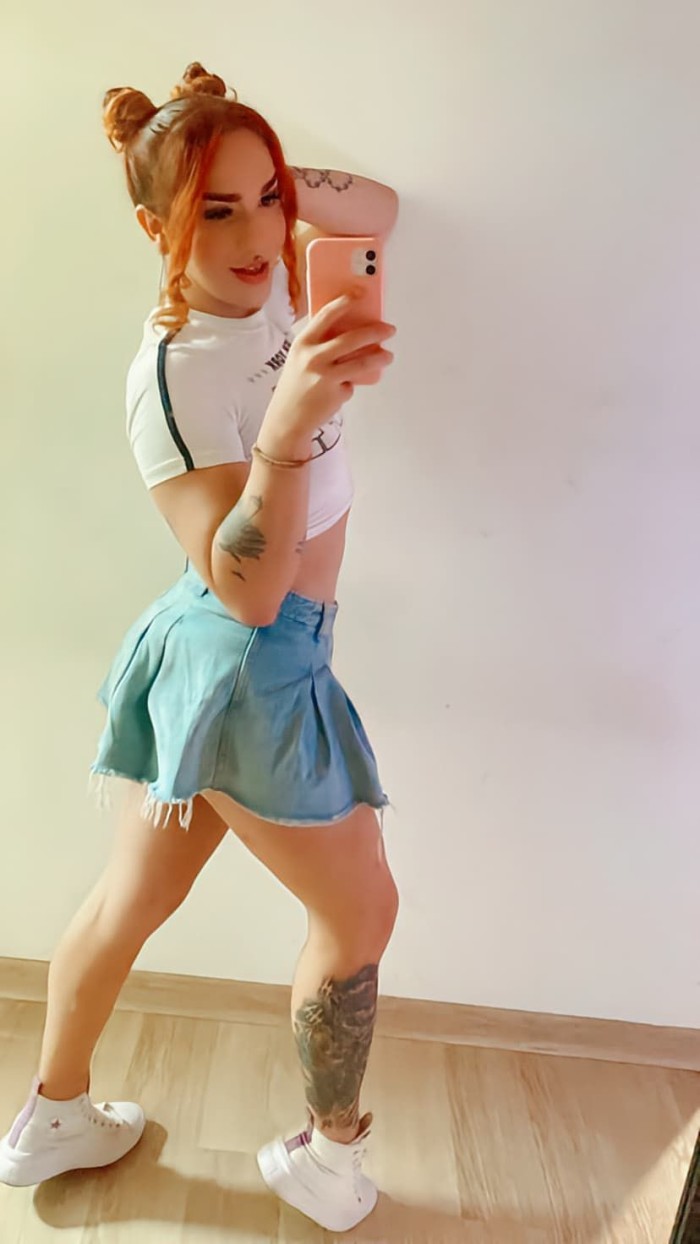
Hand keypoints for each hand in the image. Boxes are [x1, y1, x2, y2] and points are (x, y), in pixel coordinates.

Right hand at [265, 293, 395, 438]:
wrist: (287, 419)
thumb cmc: (295, 387)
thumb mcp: (300, 360)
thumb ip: (319, 346)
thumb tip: (349, 334)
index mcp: (303, 343)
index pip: (326, 315)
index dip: (344, 302)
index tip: (359, 293)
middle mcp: (313, 357)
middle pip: (351, 339)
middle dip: (375, 332)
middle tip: (389, 330)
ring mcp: (325, 376)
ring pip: (361, 363)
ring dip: (379, 358)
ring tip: (388, 356)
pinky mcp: (336, 393)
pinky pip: (351, 385)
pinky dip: (350, 386)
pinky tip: (340, 390)